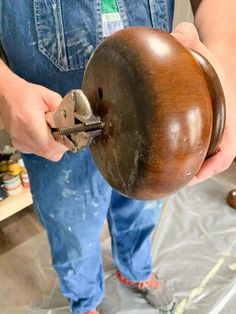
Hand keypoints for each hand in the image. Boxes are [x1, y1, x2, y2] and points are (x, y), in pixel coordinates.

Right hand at [0, 63, 67, 160]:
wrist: (7, 95)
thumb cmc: (28, 94)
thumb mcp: (49, 96)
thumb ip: (63, 110)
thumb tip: (73, 122)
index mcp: (31, 123)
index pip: (50, 146)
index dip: (63, 144)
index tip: (68, 134)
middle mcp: (23, 137)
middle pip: (50, 154)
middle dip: (61, 145)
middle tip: (62, 132)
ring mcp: (20, 143)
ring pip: (45, 154)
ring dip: (53, 145)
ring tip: (51, 130)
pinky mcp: (19, 145)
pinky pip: (38, 151)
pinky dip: (44, 145)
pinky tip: (42, 132)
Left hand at [171, 22, 235, 184]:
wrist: (220, 65)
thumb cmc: (215, 64)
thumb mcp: (204, 50)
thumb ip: (190, 40)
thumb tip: (178, 35)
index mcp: (230, 119)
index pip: (226, 153)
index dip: (211, 168)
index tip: (192, 176)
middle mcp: (224, 130)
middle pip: (212, 163)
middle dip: (194, 174)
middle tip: (170, 181)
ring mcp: (214, 133)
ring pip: (205, 160)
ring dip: (188, 170)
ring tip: (164, 177)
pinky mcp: (205, 133)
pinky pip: (198, 152)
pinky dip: (186, 159)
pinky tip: (167, 159)